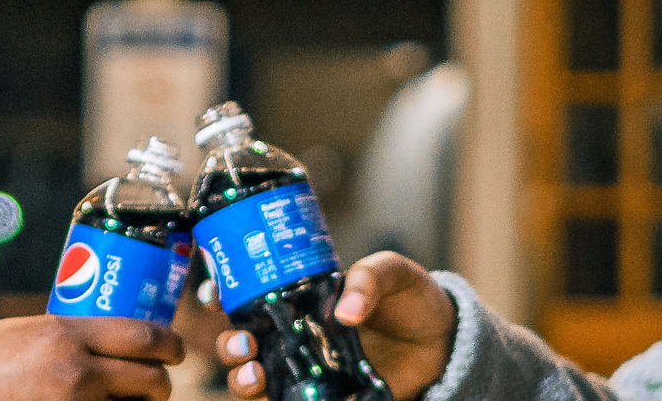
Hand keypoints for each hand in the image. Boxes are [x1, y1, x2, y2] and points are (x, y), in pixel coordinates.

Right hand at [0, 315, 182, 400]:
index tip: (173, 352)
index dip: (170, 347)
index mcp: (64, 334)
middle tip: (152, 388)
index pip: (145, 337)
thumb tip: (98, 341)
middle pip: (152, 381)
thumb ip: (61, 337)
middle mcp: (75, 372)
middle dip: (159, 387)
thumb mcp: (16, 334)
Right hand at [218, 252, 454, 400]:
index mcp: (298, 299)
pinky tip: (285, 400)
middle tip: (245, 347)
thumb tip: (346, 313)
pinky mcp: (327, 398)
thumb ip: (368, 280)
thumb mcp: (392, 273)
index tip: (218, 301)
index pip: (248, 300)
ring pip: (256, 382)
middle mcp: (294, 337)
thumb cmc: (411, 298)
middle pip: (242, 347)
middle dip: (230, 349)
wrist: (444, 341)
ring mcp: (307, 370)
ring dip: (242, 381)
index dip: (224, 301)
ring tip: (257, 376)